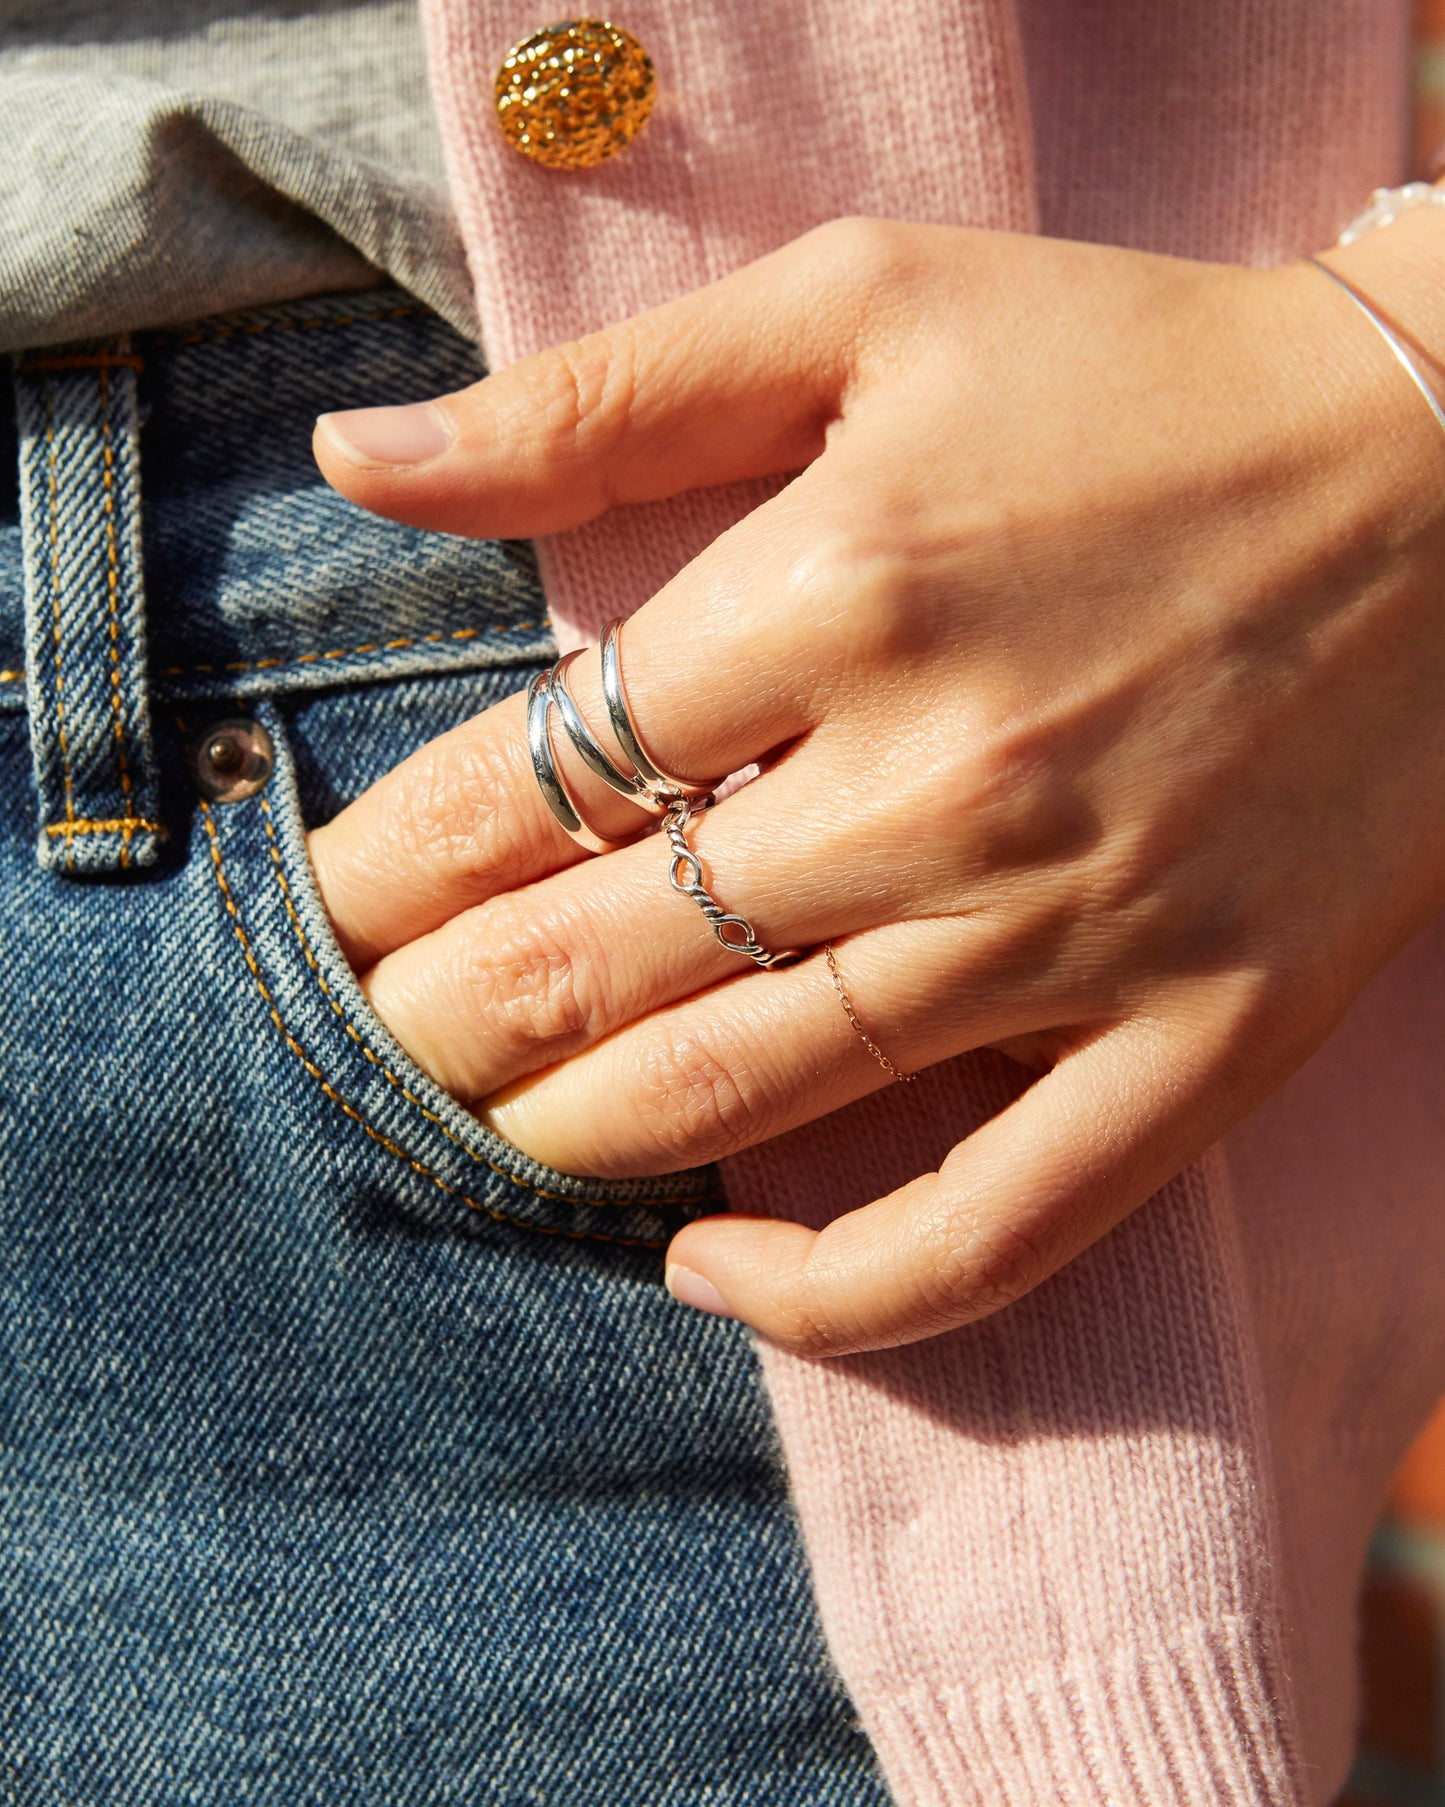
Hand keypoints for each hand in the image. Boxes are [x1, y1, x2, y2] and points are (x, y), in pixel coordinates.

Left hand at [309, 214, 1444, 1354]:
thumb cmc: (1139, 375)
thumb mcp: (864, 303)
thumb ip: (599, 395)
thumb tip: (356, 462)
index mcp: (842, 589)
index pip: (532, 777)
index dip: (392, 865)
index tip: (334, 903)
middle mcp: (943, 783)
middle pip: (602, 957)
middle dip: (442, 1016)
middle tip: (377, 1030)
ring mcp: (1076, 935)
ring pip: (745, 1095)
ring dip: (566, 1131)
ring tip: (484, 1120)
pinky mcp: (1198, 1041)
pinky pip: (987, 1232)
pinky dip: (826, 1291)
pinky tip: (709, 1267)